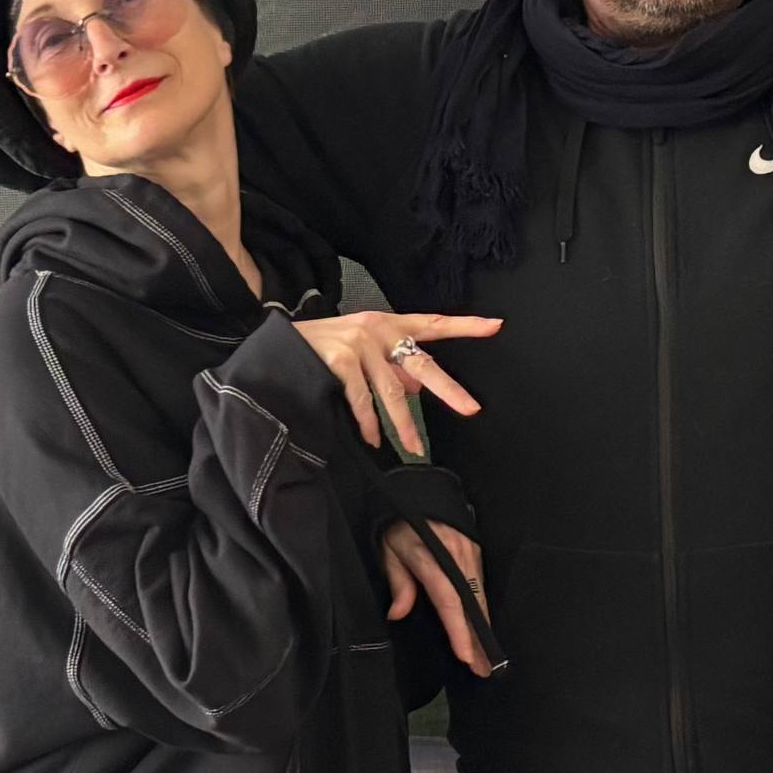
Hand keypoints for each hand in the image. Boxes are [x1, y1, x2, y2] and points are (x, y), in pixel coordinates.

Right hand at [293, 310, 500, 455]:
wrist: (277, 348)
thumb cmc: (322, 350)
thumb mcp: (362, 352)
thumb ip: (390, 368)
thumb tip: (417, 390)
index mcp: (388, 324)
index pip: (432, 324)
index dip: (464, 326)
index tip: (494, 326)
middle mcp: (378, 330)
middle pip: (422, 364)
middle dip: (448, 390)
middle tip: (471, 408)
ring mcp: (359, 344)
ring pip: (391, 392)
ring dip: (403, 426)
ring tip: (413, 448)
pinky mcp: (341, 359)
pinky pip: (363, 400)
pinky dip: (368, 423)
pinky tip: (372, 439)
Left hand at [381, 522, 493, 677]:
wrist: (419, 489)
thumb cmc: (398, 522)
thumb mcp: (388, 549)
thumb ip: (398, 581)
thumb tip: (398, 614)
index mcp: (431, 555)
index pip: (449, 600)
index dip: (458, 630)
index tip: (466, 655)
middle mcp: (456, 555)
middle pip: (472, 603)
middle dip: (479, 638)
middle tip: (485, 669)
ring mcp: (470, 551)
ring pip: (480, 596)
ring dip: (484, 627)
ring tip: (488, 657)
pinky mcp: (477, 550)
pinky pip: (481, 585)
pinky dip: (484, 609)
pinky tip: (485, 629)